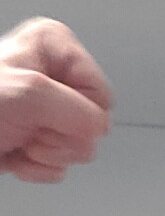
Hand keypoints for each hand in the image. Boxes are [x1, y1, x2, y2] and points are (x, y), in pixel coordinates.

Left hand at [0, 17, 112, 182]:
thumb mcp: (27, 93)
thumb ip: (75, 109)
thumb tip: (99, 128)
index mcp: (54, 48)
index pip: (100, 94)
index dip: (77, 112)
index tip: (45, 112)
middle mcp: (52, 77)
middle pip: (90, 124)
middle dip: (58, 136)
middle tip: (27, 128)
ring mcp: (44, 111)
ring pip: (77, 148)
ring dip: (45, 153)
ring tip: (16, 139)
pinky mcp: (36, 138)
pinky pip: (59, 165)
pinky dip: (35, 167)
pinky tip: (14, 153)